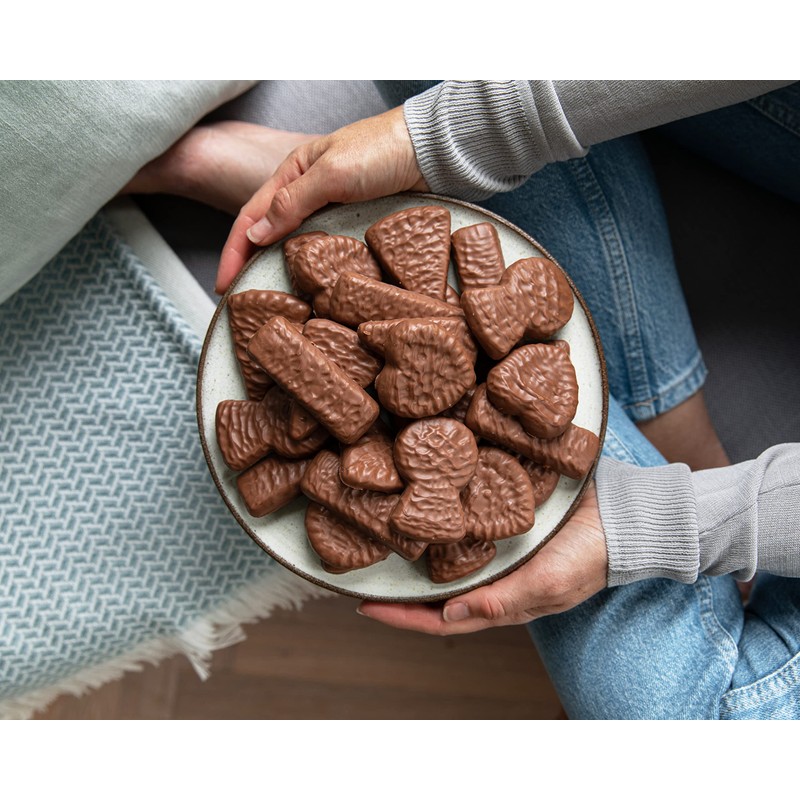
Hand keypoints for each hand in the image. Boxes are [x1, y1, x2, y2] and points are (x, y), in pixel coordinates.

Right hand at [215, 106, 428, 293]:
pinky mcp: (354, 219)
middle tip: (240, 297)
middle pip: (267, 231)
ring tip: (269, 294)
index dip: (234, 252)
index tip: (223, 284)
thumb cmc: (381, 151)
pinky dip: (309, 264)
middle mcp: (306, 190)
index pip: (250, 217)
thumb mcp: (331, 175)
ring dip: (276, 265)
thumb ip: (292, 203)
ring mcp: (330, 206)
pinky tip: (308, 281)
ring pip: (294, 241)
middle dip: (249, 262)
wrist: (430, 148)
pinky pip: (323, 246)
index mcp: (292, 172)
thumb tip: (255, 234)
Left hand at [357, 484, 606, 634]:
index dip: (401, 618)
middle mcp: (492, 579)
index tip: (364, 607)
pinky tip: (424, 510)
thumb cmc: (588, 556)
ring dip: (416, 556)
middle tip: (363, 571)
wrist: (620, 516)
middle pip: (434, 593)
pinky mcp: (502, 524)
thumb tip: (450, 616)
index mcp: (500, 602)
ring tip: (384, 540)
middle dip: (398, 589)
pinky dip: (441, 526)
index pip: (440, 620)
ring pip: (444, 562)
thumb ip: (501, 601)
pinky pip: (464, 531)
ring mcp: (497, 552)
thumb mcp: (546, 585)